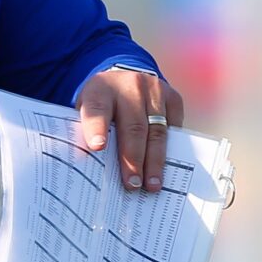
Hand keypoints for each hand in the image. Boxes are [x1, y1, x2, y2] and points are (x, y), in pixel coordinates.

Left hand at [75, 66, 184, 193]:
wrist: (125, 78)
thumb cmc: (103, 104)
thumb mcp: (87, 110)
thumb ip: (87, 132)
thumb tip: (90, 167)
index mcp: (100, 89)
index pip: (97, 109)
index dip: (97, 128)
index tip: (97, 148)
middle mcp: (128, 86)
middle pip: (132, 126)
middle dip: (133, 159)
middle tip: (132, 184)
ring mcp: (153, 90)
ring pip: (156, 130)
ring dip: (154, 161)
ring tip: (152, 183)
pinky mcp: (172, 96)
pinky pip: (174, 127)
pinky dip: (170, 150)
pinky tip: (167, 168)